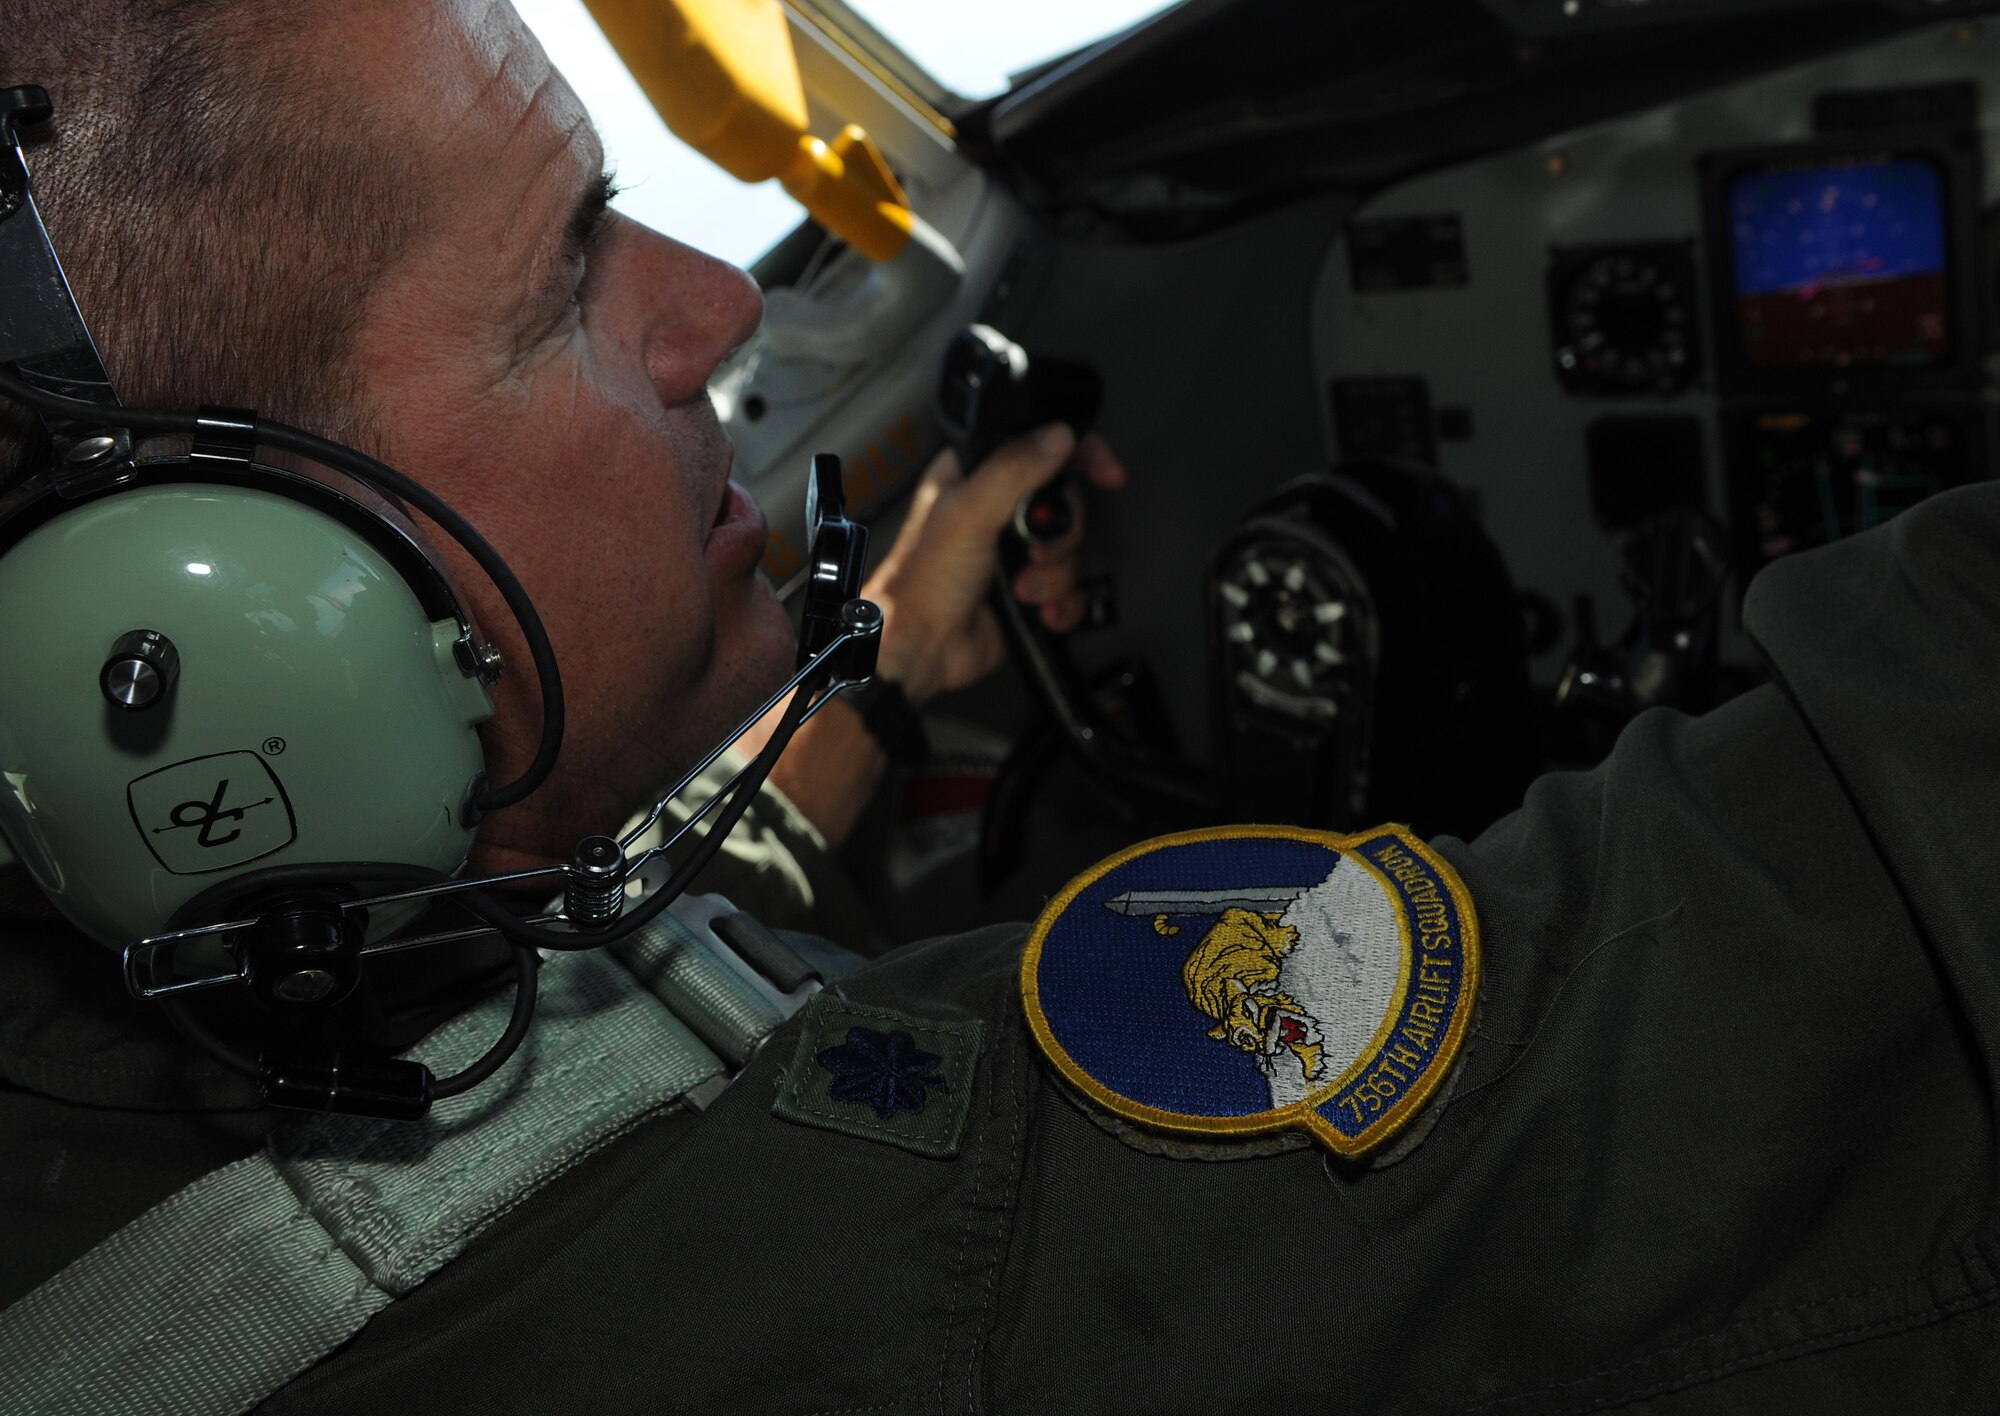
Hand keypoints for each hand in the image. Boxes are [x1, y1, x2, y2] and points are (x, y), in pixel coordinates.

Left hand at [862, 423, 1127, 704]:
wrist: (922, 650)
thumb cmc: (920, 584)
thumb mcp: (968, 513)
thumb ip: (1013, 469)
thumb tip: (1056, 437)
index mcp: (976, 477)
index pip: (1038, 446)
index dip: (1078, 454)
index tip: (1104, 471)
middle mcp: (998, 511)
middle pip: (1066, 503)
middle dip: (1059, 534)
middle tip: (1033, 549)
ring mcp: (1014, 552)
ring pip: (1071, 549)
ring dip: (1054, 574)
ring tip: (1022, 586)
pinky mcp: (1029, 589)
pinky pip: (1071, 589)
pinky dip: (1062, 602)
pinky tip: (1038, 608)